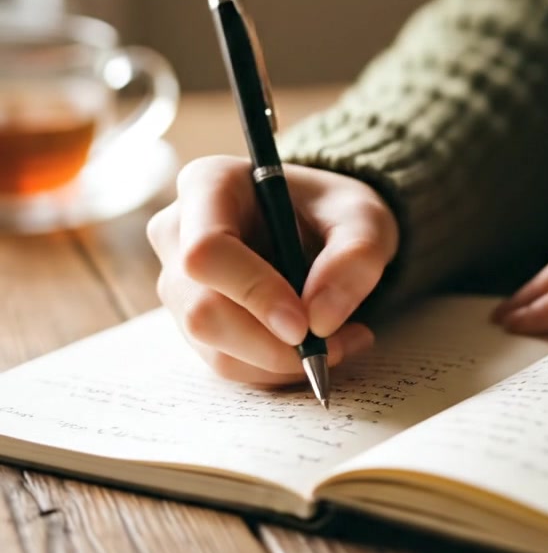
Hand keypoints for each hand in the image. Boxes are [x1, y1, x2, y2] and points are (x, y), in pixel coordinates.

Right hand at [147, 155, 398, 387]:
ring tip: (342, 341)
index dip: (253, 292)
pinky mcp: (191, 320)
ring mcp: (178, 281)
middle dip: (272, 343)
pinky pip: (226, 362)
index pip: (207, 250)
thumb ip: (355, 256)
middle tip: (336, 343)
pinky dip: (276, 368)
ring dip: (281, 361)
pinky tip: (319, 347)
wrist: (319, 225)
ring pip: (214, 346)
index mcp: (207, 184)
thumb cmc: (332, 210)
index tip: (305, 324)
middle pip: (202, 310)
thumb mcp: (364, 217)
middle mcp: (177, 232)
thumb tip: (320, 320)